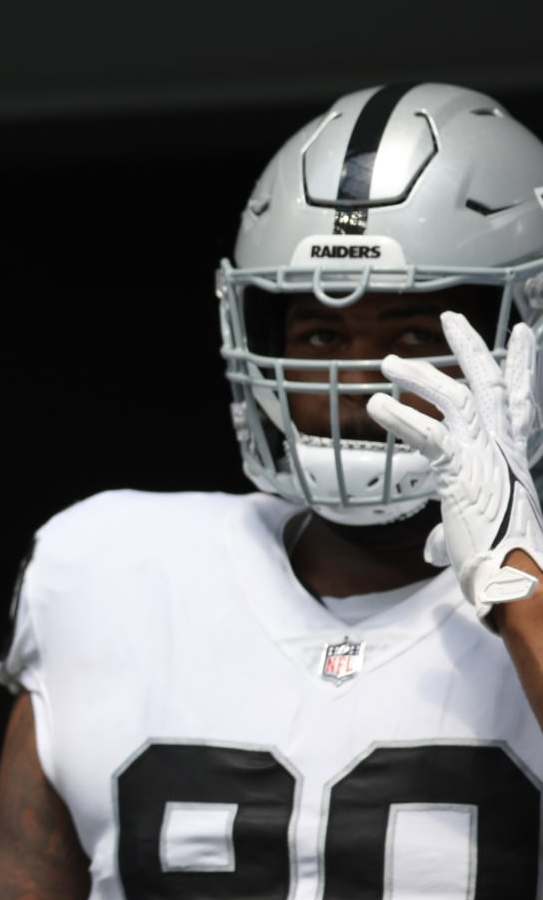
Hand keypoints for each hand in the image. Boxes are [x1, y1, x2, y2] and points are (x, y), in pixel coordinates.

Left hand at [366, 312, 541, 620]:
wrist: (517, 583)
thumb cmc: (502, 562)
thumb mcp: (477, 535)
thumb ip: (453, 531)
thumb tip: (435, 551)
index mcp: (514, 456)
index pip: (521, 401)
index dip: (521, 365)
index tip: (524, 331)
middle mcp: (506, 450)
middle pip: (492, 383)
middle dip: (471, 346)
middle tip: (450, 316)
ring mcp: (487, 458)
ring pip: (458, 398)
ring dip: (421, 375)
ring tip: (386, 363)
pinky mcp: (462, 473)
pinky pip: (430, 434)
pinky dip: (401, 416)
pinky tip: (375, 404)